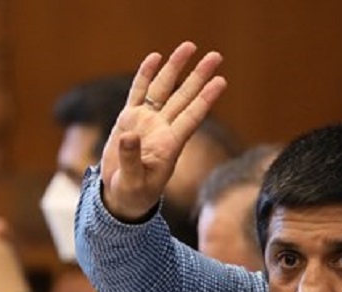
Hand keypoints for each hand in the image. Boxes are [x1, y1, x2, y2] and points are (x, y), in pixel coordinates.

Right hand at [100, 41, 226, 220]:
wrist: (120, 195)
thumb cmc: (132, 193)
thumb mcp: (132, 181)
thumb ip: (131, 160)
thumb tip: (129, 136)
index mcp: (169, 145)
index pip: (192, 117)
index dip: (205, 99)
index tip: (221, 82)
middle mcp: (162, 129)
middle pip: (184, 97)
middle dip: (199, 76)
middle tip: (216, 56)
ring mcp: (146, 122)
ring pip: (164, 89)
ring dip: (176, 68)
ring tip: (189, 47)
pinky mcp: (129, 119)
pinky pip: (139, 92)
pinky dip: (146, 75)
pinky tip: (156, 57)